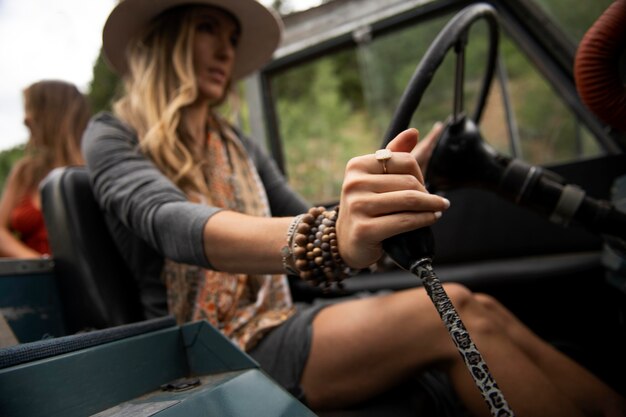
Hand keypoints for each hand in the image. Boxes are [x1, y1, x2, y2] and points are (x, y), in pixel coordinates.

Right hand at [337, 128, 449, 268]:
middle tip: (434, 201)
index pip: (404, 160)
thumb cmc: (367, 207)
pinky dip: (425, 220)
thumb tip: (413, 132)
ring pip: (409, 200)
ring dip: (431, 206)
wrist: (347, 241)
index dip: (419, 173)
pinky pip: (405, 221)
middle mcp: (353, 184)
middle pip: (408, 181)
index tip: (422, 185)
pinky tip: (431, 219)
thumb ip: (394, 154)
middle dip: (427, 192)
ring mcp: (357, 207)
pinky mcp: (364, 230)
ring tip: (439, 208)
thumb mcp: (376, 179)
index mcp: (356, 166)